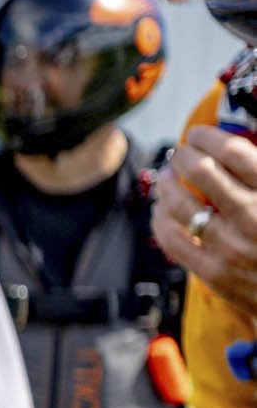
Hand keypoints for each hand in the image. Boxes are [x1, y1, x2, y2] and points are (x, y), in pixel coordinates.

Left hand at [153, 127, 256, 316]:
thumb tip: (235, 148)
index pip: (233, 151)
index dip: (209, 137)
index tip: (199, 134)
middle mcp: (253, 217)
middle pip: (200, 170)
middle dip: (184, 155)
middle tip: (180, 152)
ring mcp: (230, 247)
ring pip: (178, 203)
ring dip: (166, 183)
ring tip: (167, 176)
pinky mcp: (214, 273)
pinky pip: (171, 239)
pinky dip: (160, 218)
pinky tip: (161, 209)